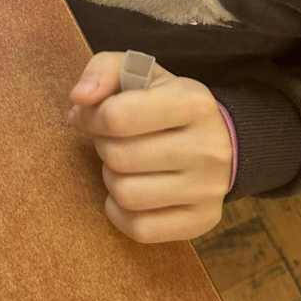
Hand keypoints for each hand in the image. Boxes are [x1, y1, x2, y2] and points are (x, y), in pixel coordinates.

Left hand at [68, 52, 233, 243]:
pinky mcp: (203, 220)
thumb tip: (79, 98)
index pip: (118, 116)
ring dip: (112, 179)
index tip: (93, 117)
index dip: (92, 118)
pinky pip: (140, 229)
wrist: (221, 138)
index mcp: (193, 103)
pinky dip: (122, 213)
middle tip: (113, 141)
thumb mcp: (140, 72)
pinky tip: (132, 192)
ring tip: (125, 166)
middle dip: (103, 148)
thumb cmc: (167, 103)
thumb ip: (103, 70)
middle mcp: (208, 147)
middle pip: (119, 157)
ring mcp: (209, 189)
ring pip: (126, 195)